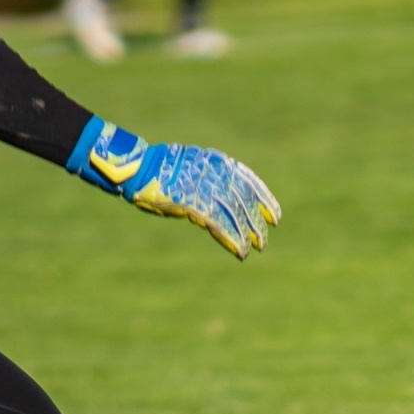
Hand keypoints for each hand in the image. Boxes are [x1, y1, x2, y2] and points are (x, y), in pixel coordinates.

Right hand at [66, 118, 281, 259]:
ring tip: (256, 248)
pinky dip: (232, 238)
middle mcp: (216, 173)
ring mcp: (205, 187)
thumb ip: (209, 182)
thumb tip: (223, 202)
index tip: (275, 217)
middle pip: (244, 200)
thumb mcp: (191, 171)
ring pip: (235, 214)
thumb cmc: (159, 171)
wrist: (138, 168)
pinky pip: (219, 224)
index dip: (264, 200)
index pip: (248, 181)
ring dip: (247, 233)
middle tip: (265, 239)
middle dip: (257, 221)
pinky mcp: (194, 203)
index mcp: (217, 162)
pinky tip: (240, 251)